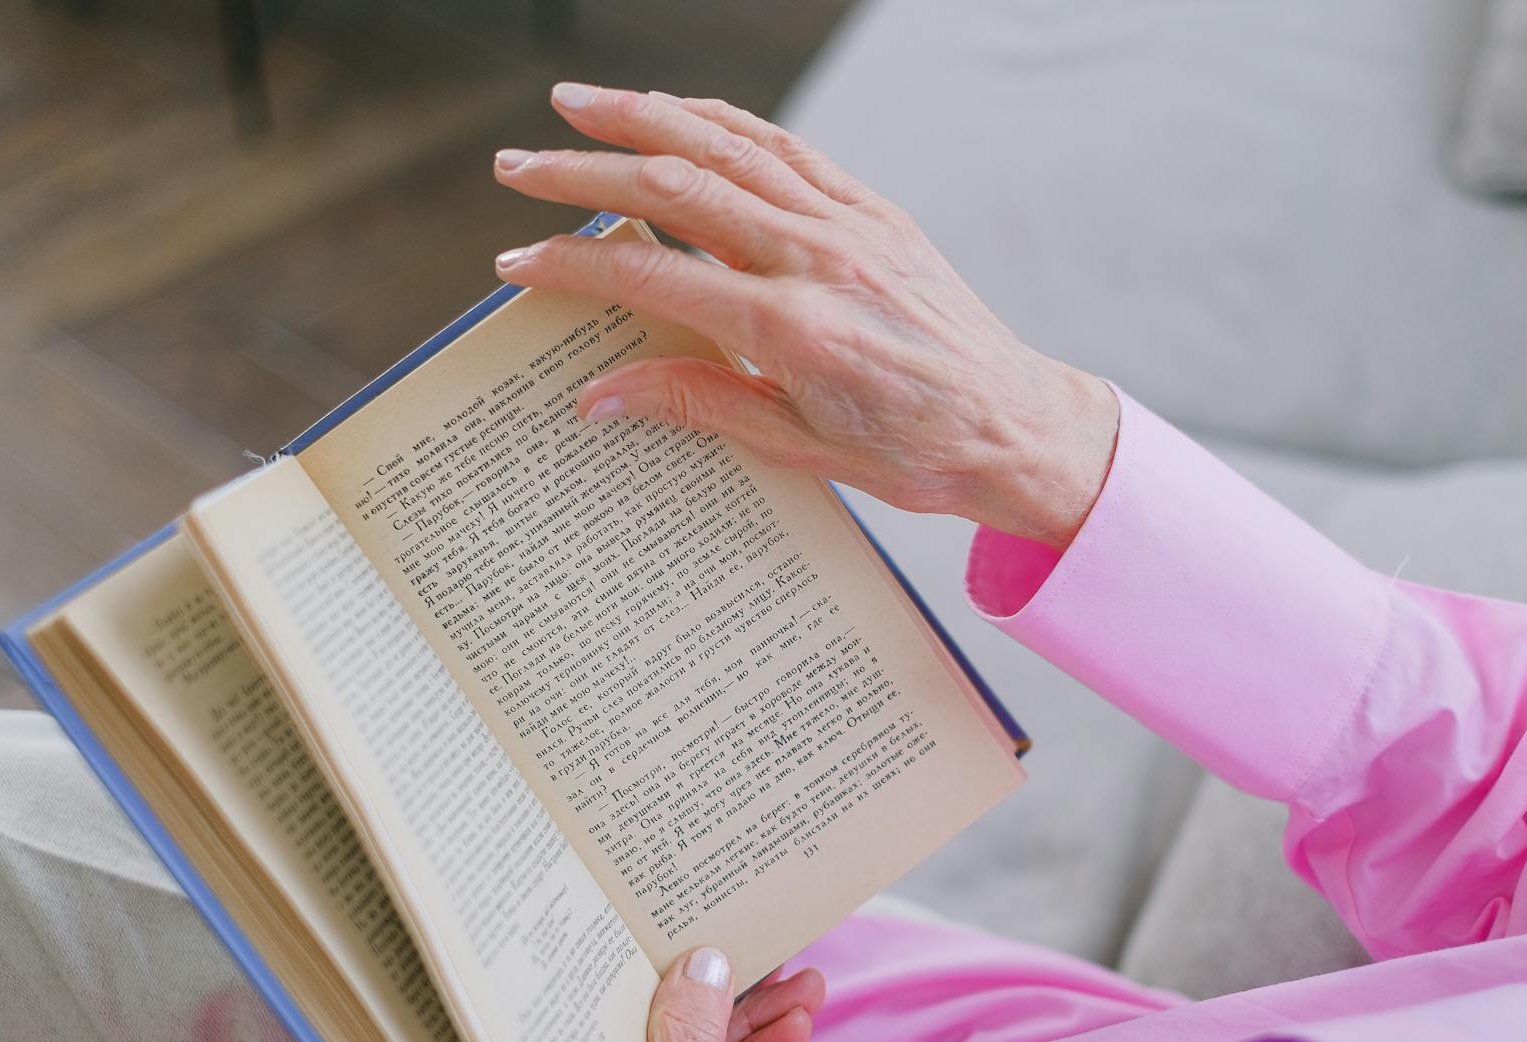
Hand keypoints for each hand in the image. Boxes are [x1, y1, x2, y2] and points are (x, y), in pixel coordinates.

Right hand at [492, 84, 1119, 548]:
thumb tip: (598, 395)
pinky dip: (722, 122)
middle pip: (677, 189)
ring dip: (642, 118)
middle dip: (584, 171)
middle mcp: (818, 257)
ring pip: (728, 147)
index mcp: (793, 327)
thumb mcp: (797, 446)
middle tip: (515, 167)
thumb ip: (695, 405)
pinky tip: (674, 111)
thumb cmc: (912, 450)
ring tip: (574, 105)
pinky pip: (785, 148)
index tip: (515, 262)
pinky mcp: (873, 210)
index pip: (655, 275)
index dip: (573, 263)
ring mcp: (849, 223)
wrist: (1012, 424)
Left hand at [639, 946, 824, 1041]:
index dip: (673, 962)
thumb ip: (693, 1036)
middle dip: (736, 988)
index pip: (627, 1002)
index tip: (719, 931)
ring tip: (809, 989)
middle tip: (779, 954)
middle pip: (674, 1022)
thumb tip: (706, 962)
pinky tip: (795, 1029)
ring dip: (761, 1018)